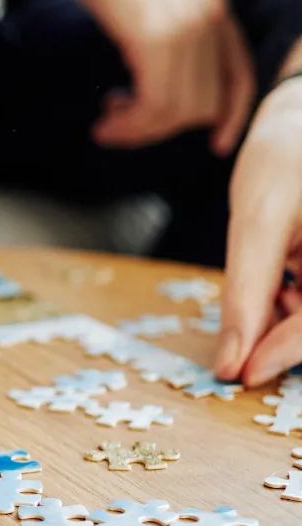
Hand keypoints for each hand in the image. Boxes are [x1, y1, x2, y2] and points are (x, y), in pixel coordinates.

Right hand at [0, 0, 253, 153]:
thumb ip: (165, 25)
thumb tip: (152, 65)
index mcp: (213, 8)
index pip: (238, 75)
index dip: (232, 115)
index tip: (217, 143)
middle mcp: (209, 20)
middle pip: (204, 105)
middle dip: (161, 129)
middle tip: (121, 125)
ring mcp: (186, 29)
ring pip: (178, 111)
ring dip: (139, 131)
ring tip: (109, 124)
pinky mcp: (158, 38)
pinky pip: (155, 104)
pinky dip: (130, 124)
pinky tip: (106, 118)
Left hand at [215, 78, 301, 384]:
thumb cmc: (288, 153)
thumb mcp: (257, 218)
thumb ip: (247, 292)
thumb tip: (230, 360)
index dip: (284, 351)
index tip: (241, 373)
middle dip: (284, 338)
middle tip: (241, 350)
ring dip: (288, 320)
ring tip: (272, 284)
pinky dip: (295, 302)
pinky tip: (283, 281)